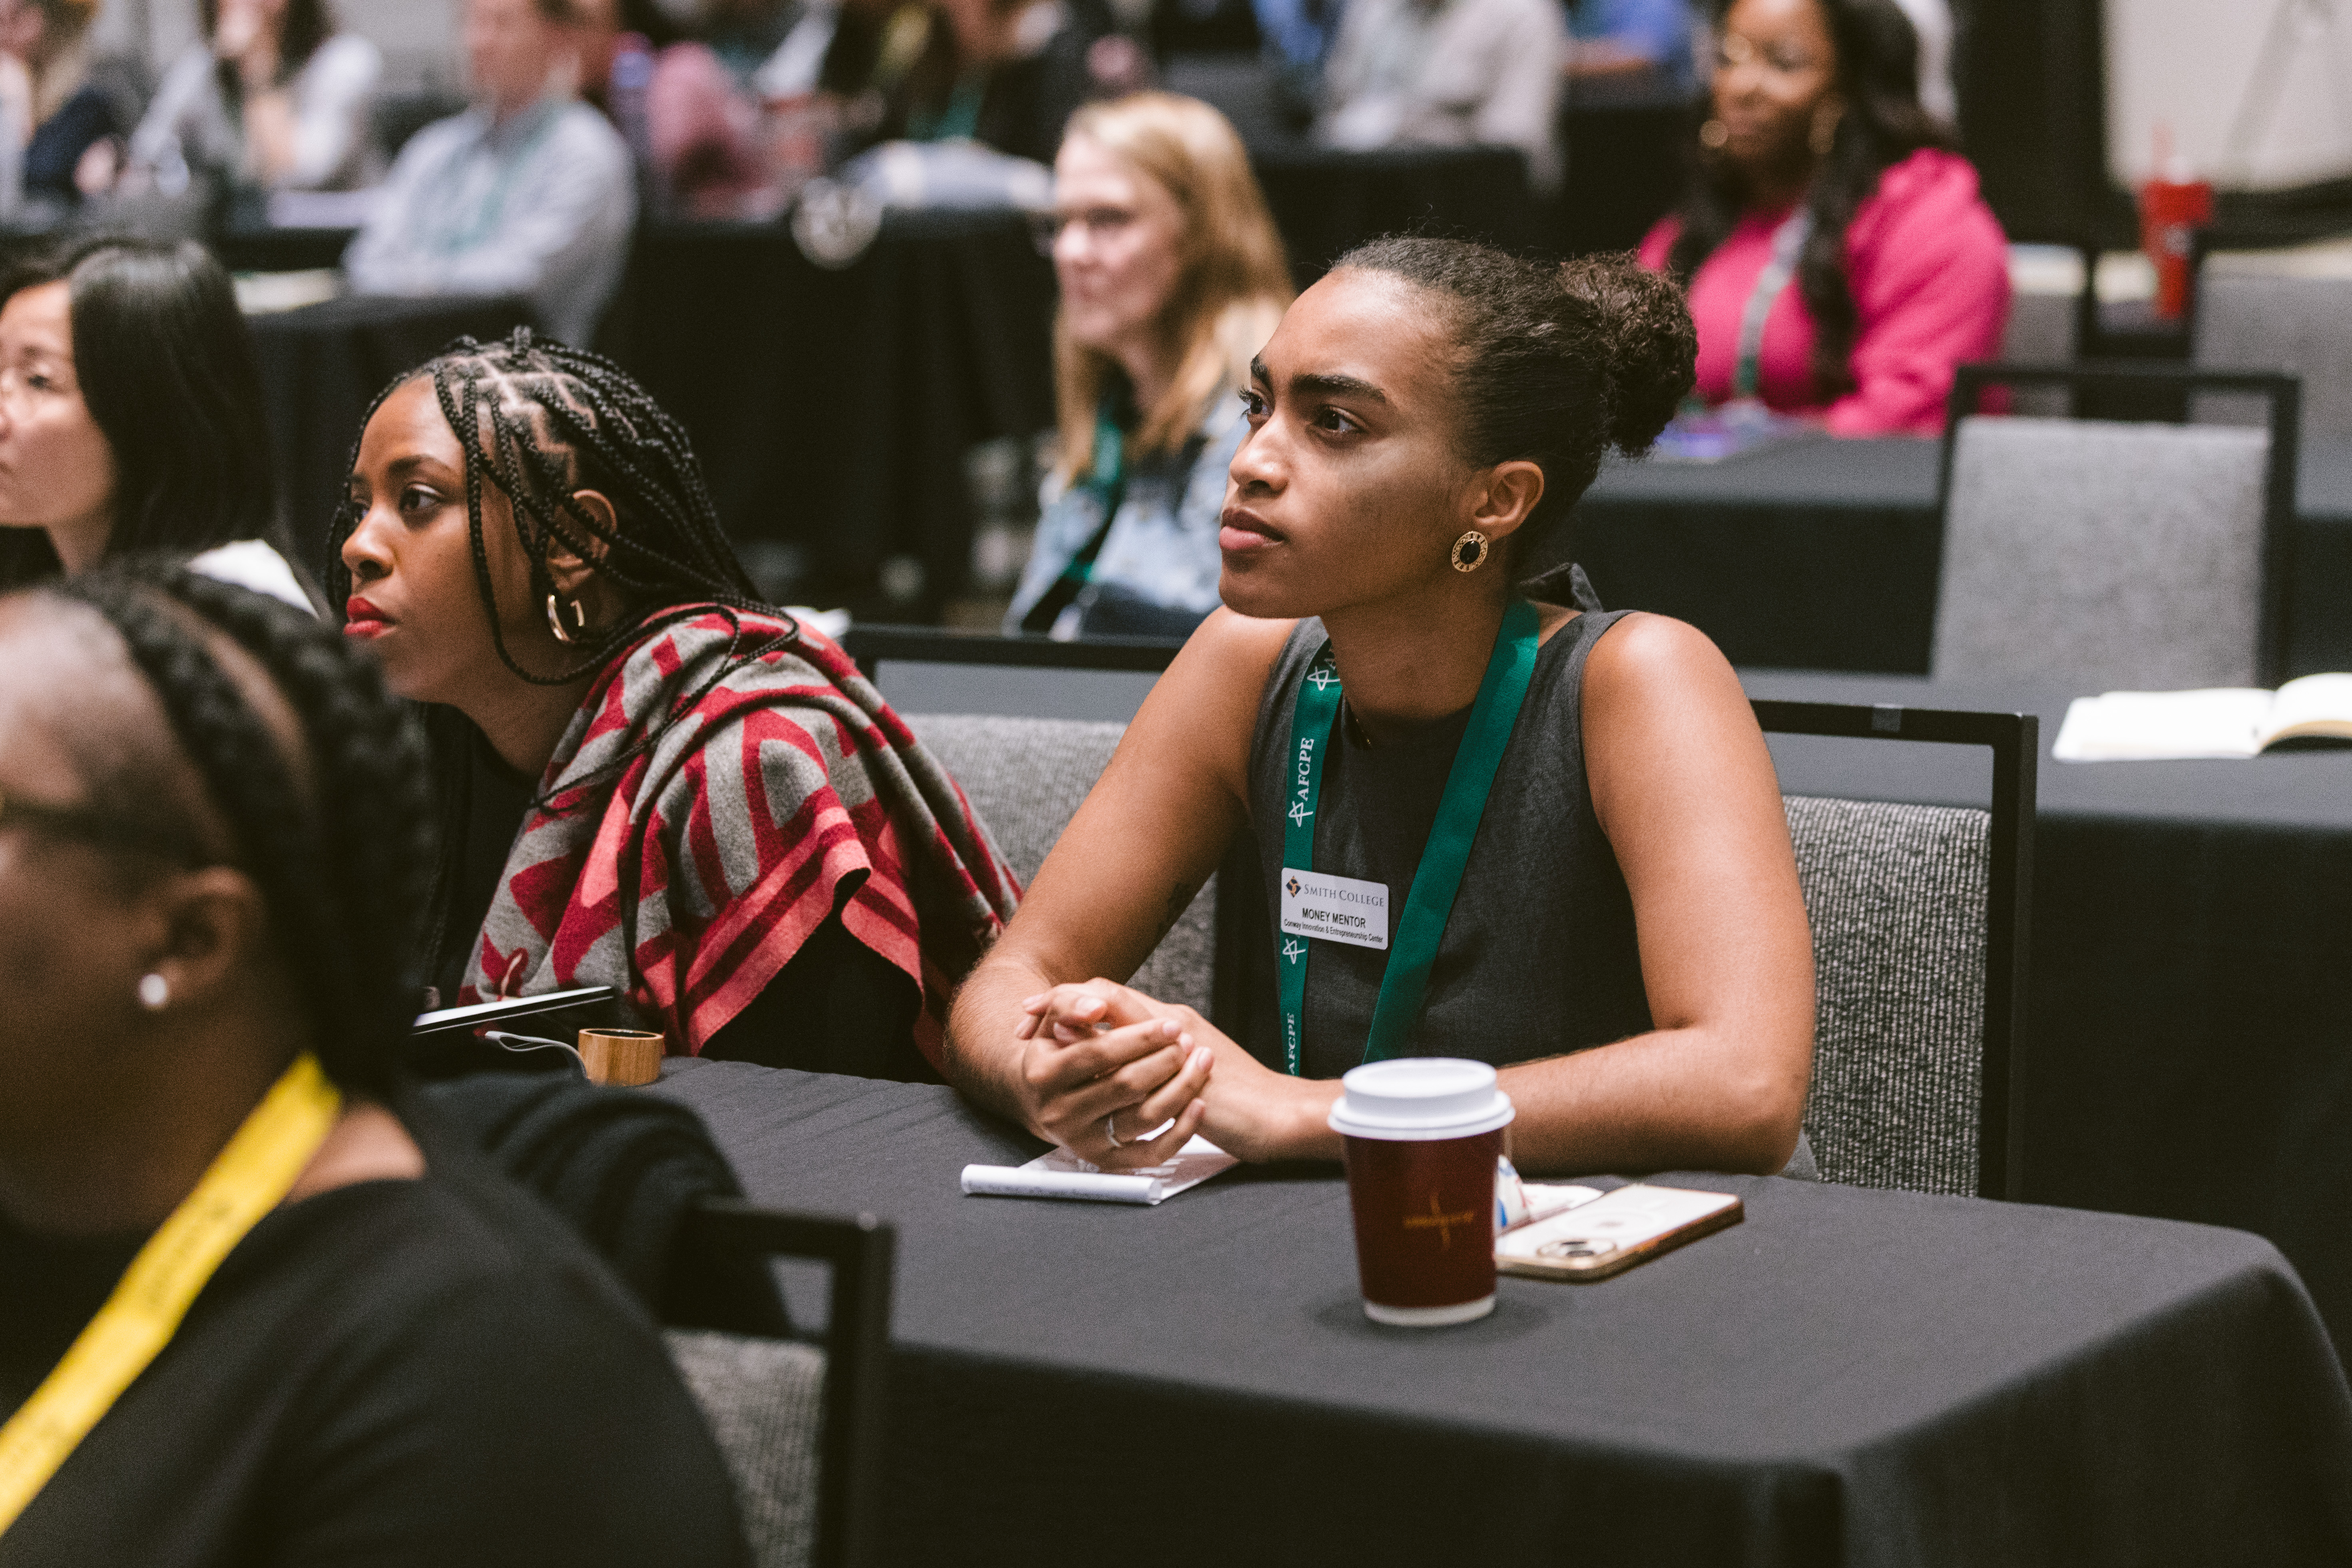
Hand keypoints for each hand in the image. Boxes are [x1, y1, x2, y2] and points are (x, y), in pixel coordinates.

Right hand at [1012, 979, 1211, 1169]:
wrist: (1043, 1100)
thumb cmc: (1054, 1055)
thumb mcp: (1050, 1024)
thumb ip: (1069, 1004)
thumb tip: (1095, 1006)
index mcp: (1044, 1075)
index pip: (1099, 1054)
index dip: (1140, 1038)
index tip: (1171, 1026)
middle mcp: (1060, 1113)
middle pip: (1125, 1085)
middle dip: (1165, 1060)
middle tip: (1187, 1042)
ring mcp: (1084, 1140)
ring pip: (1145, 1117)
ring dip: (1182, 1088)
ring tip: (1200, 1062)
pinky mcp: (1107, 1160)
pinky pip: (1152, 1154)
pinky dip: (1181, 1131)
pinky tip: (1197, 1103)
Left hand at [1023, 982, 1340, 1163]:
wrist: (1278, 1113)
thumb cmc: (1235, 1094)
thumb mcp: (1186, 1063)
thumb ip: (1149, 1049)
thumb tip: (1105, 1043)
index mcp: (1171, 1020)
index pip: (1111, 993)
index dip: (1072, 997)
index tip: (1038, 1009)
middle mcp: (1172, 1025)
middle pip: (1107, 997)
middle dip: (1062, 1004)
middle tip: (1028, 1015)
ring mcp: (1179, 1050)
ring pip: (1117, 1026)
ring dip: (1078, 1026)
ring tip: (1045, 1031)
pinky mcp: (1188, 1080)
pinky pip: (1140, 1068)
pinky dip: (1109, 1064)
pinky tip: (1084, 1067)